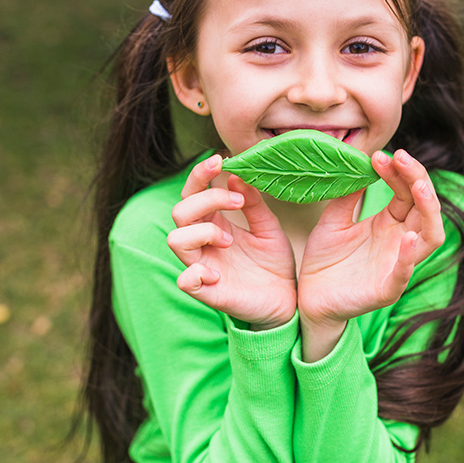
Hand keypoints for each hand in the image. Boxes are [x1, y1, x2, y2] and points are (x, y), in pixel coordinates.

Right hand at [167, 155, 296, 328]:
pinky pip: (186, 280)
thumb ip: (253, 202)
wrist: (288, 301)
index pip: (192, 193)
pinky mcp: (209, 293)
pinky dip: (197, 273)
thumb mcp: (268, 226)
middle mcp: (203, 244)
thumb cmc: (274, 264)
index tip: (220, 161)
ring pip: (175, 240)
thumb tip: (236, 176)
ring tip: (231, 240)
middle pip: (180, 211)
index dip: (199, 175)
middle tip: (238, 204)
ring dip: (203, 232)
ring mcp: (203, 267)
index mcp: (214, 223)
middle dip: (207, 199)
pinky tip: (218, 273)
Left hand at [296, 150, 445, 359]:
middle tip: (401, 157)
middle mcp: (400, 241)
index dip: (398, 172)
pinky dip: (409, 257)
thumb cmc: (325, 260)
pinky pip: (405, 273)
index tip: (379, 155)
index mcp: (390, 224)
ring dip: (428, 211)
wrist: (308, 298)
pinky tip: (408, 238)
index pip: (406, 192)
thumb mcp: (333, 219)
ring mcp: (397, 265)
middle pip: (424, 207)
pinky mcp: (386, 289)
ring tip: (418, 187)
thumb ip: (348, 195)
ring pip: (429, 237)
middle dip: (417, 179)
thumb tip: (357, 162)